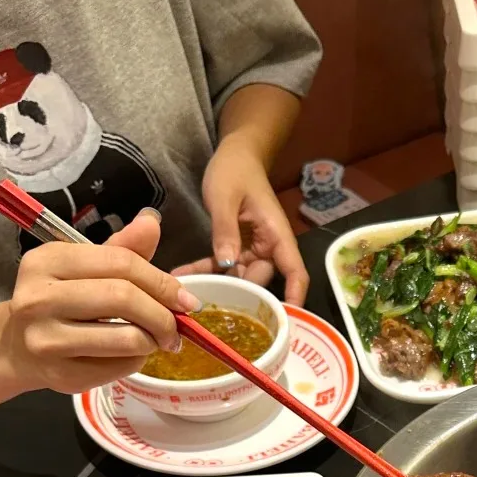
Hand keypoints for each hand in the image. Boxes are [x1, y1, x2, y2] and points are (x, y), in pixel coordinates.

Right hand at [1, 211, 200, 395]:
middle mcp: (40, 297)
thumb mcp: (84, 268)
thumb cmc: (61, 301)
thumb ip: (122, 250)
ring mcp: (48, 339)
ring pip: (127, 338)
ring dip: (152, 340)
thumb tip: (151, 222)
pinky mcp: (63, 374)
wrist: (20, 347)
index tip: (186, 301)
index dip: (162, 282)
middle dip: (163, 315)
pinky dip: (137, 361)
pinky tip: (128, 354)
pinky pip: (121, 367)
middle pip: (124, 298)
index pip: (121, 263)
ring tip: (154, 340)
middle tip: (176, 328)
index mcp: (48, 260)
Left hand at [174, 136, 308, 304]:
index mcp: (277, 236)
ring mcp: (251, 251)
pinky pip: (221, 266)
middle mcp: (268, 249)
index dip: (294, 298)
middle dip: (240, 298)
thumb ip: (225, 230)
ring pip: (238, 278)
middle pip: (261, 282)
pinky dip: (204, 271)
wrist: (235, 155)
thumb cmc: (236, 171)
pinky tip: (182, 276)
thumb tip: (227, 264)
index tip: (284, 321)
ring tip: (190, 297)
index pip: (294, 273)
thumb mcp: (225, 197)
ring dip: (216, 287)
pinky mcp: (235, 249)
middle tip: (211, 308)